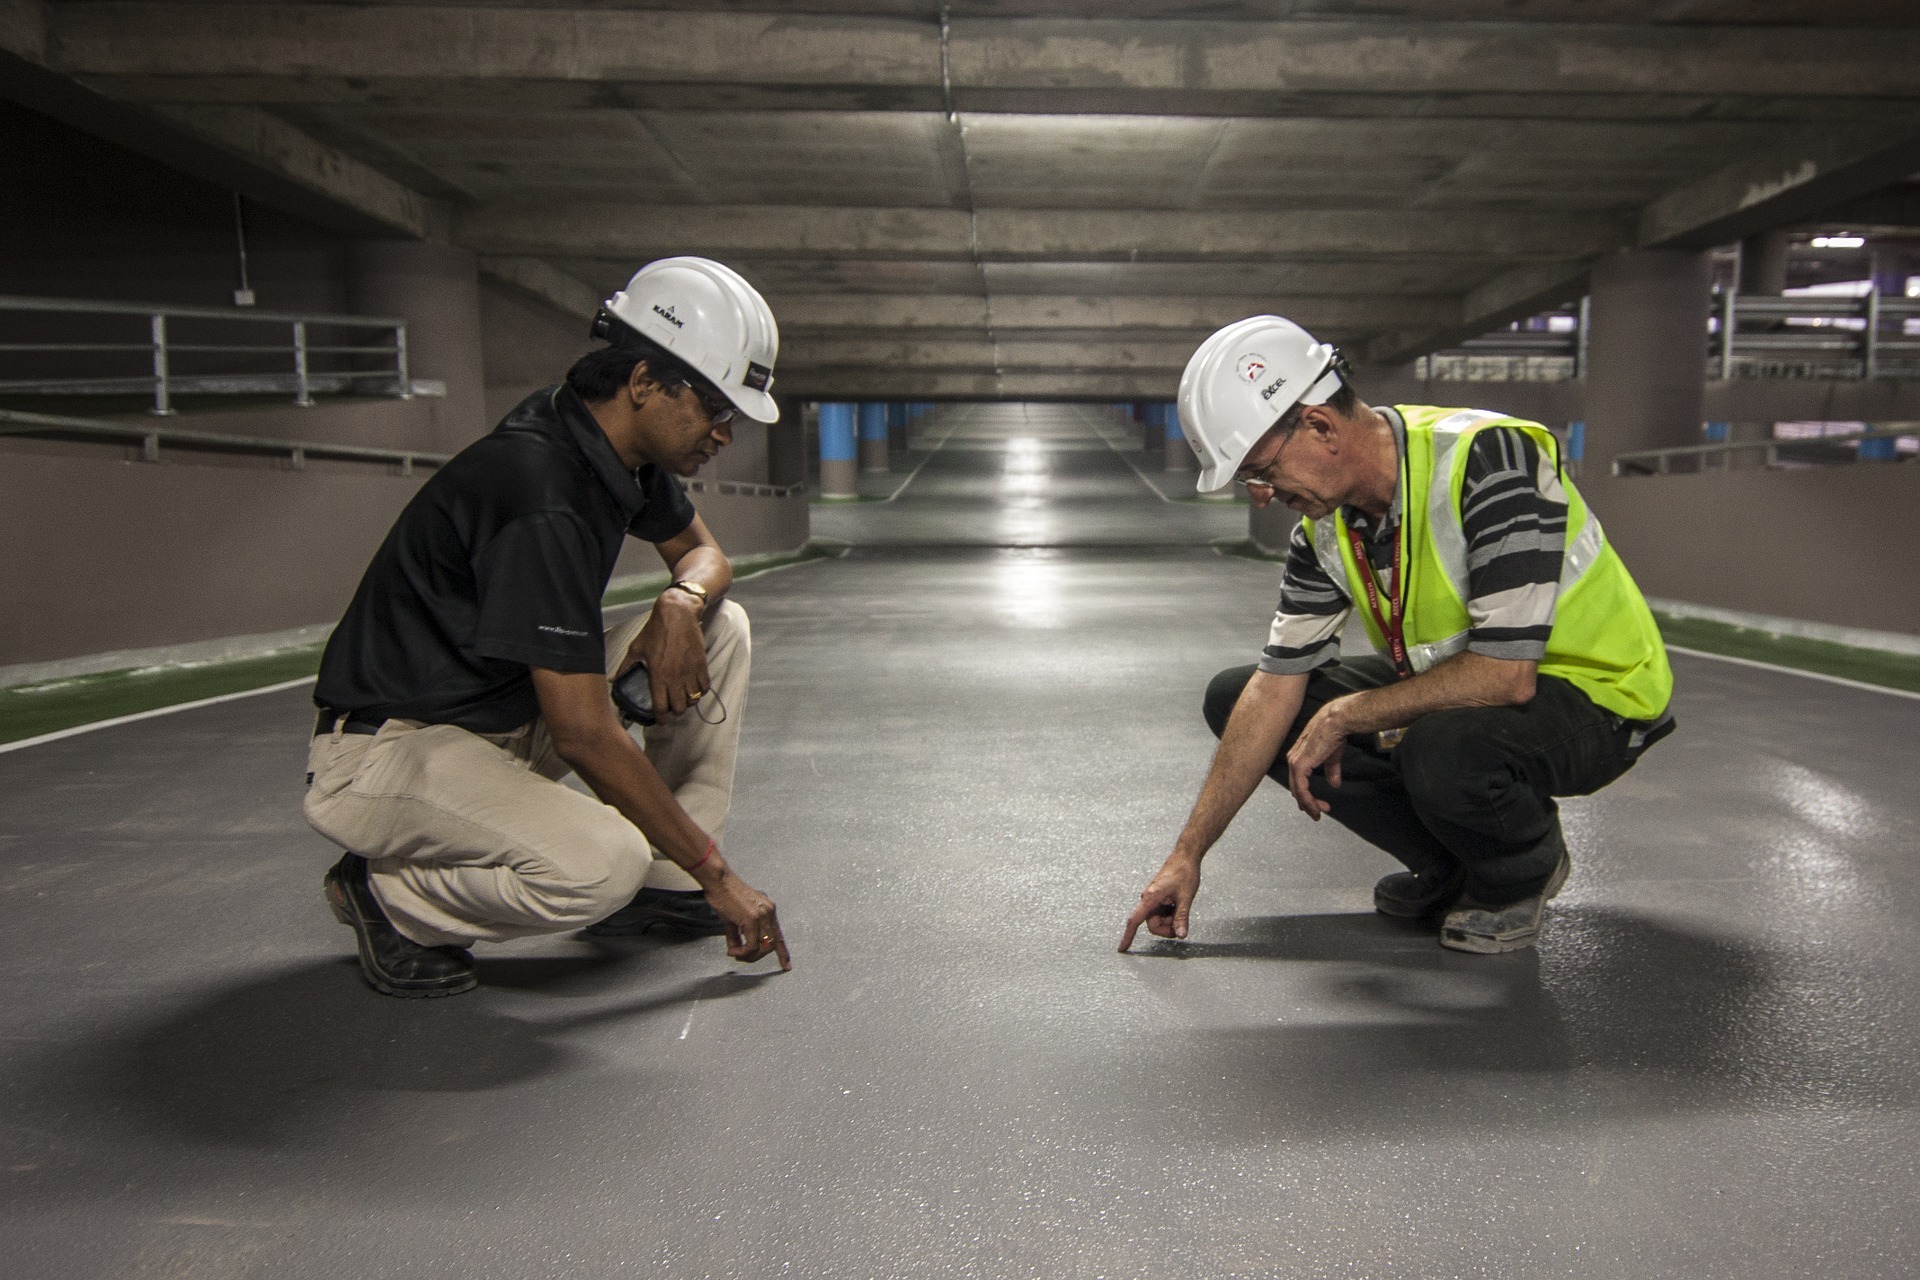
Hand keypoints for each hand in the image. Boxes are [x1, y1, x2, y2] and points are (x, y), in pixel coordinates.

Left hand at [625, 591, 709, 715]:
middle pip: (679, 707)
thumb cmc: (655, 631)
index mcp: (658, 675)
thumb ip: (626, 667)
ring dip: (687, 702)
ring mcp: (690, 672)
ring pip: (693, 699)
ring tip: (682, 699)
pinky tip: (694, 689)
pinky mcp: (701, 665)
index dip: (661, 718)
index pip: (661, 707)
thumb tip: (613, 680)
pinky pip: (704, 687)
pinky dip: (700, 692)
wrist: (678, 614)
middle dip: (674, 712)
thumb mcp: (636, 648)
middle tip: (671, 708)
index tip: (660, 720)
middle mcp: (675, 677)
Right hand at [702, 868, 790, 969]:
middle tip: (741, 956)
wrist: (717, 881)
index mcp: (768, 910)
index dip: (783, 952)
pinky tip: (733, 950)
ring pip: (763, 948)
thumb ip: (738, 936)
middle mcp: (769, 912)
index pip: (779, 935)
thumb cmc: (723, 894)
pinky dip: (742, 952)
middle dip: (756, 956)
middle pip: (772, 945)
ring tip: (735, 953)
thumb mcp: (733, 918)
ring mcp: (762, 915)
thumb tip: (736, 951)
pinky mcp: (752, 919)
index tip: (786, 965)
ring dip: (748, 956)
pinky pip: (752, 945)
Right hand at [1119, 854, 1201, 950]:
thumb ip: (1182, 918)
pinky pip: (1162, 913)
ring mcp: (1153, 899)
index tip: (1122, 948)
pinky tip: (1178, 903)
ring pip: (1158, 920)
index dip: (1128, 936)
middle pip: (1153, 925)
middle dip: (1167, 927)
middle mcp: (1148, 899)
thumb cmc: (1184, 873)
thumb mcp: (1186, 898)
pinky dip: (1171, 914)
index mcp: (1151, 897)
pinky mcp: (1158, 898)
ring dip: (1170, 920)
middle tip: (1181, 921)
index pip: (1135, 920)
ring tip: (1181, 906)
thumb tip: (1180, 935)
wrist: (1186, 857)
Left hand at [1284, 696, 1350, 819]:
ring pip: (1297, 791)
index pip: (1298, 780)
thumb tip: (1334, 783)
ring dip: (1309, 805)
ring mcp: (1295, 762)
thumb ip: (1331, 770)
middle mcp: (1294, 759)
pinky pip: (1301, 789)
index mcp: (1299, 755)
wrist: (1337, 722)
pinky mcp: (1300, 765)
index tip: (1316, 805)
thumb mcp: (1332, 755)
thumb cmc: (1334, 732)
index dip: (1306, 795)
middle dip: (1307, 803)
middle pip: (1296, 788)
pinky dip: (1308, 801)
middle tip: (1318, 813)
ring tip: (1318, 813)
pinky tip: (1316, 807)